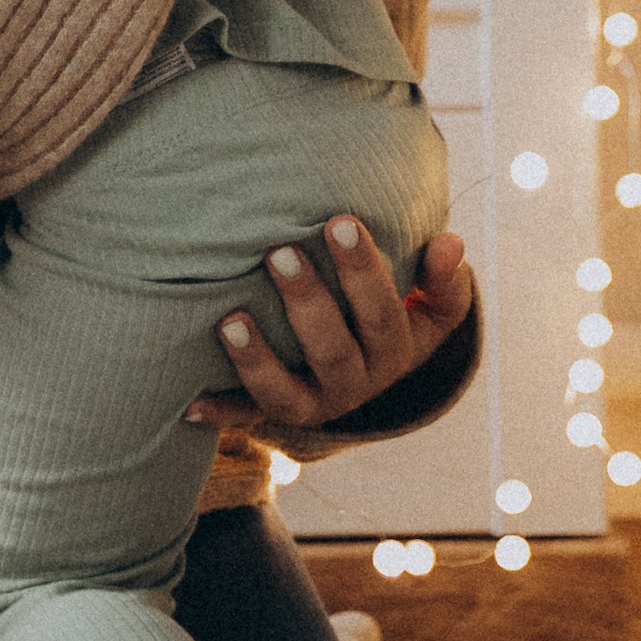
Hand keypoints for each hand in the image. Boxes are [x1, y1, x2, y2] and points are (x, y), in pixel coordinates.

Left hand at [188, 219, 474, 431]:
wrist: (372, 373)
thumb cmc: (398, 311)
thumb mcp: (432, 303)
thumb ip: (442, 276)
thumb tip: (451, 242)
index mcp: (396, 351)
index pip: (383, 313)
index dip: (363, 271)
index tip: (340, 219)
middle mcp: (357, 384)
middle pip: (333, 351)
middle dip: (306, 303)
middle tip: (278, 251)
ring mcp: (314, 404)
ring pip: (287, 395)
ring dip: (257, 360)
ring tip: (229, 319)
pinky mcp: (275, 416)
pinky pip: (246, 420)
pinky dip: (219, 413)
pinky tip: (189, 402)